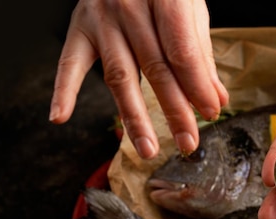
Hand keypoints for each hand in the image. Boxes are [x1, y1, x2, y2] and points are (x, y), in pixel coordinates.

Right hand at [49, 0, 228, 158]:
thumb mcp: (190, 7)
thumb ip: (200, 53)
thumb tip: (216, 97)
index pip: (182, 51)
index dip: (197, 86)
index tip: (210, 113)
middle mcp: (129, 5)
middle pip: (155, 68)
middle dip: (175, 110)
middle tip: (188, 142)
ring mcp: (100, 17)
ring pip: (119, 75)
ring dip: (134, 117)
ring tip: (147, 148)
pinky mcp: (79, 27)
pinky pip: (70, 63)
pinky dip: (64, 90)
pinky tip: (60, 116)